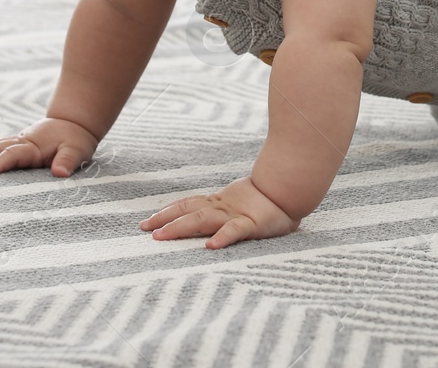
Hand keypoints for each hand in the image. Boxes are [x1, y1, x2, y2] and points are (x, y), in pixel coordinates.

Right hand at [0, 117, 98, 176]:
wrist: (74, 124)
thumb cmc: (76, 140)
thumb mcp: (77, 150)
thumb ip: (68, 161)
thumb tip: (60, 173)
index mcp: (34, 146)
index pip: (14, 155)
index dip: (0, 163)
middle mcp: (22, 142)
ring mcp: (16, 142)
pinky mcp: (15, 144)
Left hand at [141, 175, 299, 249]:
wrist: (292, 190)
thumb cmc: (266, 203)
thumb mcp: (240, 206)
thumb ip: (224, 212)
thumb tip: (203, 225)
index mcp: (219, 203)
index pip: (188, 204)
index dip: (167, 212)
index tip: (146, 222)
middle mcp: (223, 207)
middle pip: (189, 212)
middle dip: (166, 221)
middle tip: (145, 230)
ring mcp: (236, 214)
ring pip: (203, 219)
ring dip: (180, 227)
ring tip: (161, 236)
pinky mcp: (253, 224)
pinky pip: (235, 231)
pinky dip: (222, 237)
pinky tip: (210, 246)